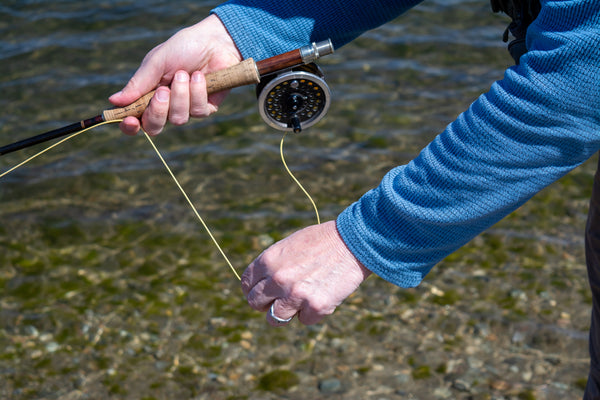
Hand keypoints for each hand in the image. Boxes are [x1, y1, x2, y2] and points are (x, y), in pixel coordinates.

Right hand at [108, 14, 241, 135]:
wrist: (215, 41)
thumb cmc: (183, 48)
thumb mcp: (157, 62)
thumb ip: (138, 83)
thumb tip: (114, 101)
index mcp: (148, 94)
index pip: (135, 119)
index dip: (130, 126)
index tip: (130, 120)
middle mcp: (166, 105)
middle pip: (154, 127)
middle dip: (158, 111)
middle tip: (163, 91)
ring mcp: (186, 108)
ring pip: (178, 119)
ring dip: (180, 95)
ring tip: (185, 74)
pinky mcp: (206, 107)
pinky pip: (198, 112)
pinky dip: (198, 92)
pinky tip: (200, 76)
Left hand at [242, 221, 371, 325]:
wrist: (353, 242)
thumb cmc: (322, 241)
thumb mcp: (290, 245)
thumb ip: (273, 265)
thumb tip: (261, 285)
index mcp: (268, 260)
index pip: (246, 284)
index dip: (253, 290)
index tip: (262, 292)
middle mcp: (278, 279)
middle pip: (256, 303)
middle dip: (266, 303)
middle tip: (279, 300)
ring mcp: (296, 295)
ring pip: (275, 319)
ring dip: (285, 313)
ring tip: (299, 303)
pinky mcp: (316, 308)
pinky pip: (304, 320)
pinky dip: (312, 313)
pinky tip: (321, 296)